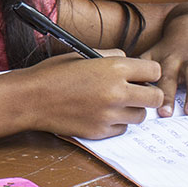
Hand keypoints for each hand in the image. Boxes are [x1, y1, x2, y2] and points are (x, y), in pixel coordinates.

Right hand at [24, 50, 163, 138]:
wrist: (31, 98)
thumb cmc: (54, 74)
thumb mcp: (84, 55)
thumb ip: (112, 56)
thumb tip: (130, 61)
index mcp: (114, 68)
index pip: (154, 71)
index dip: (148, 72)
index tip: (141, 75)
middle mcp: (116, 92)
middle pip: (155, 98)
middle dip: (149, 94)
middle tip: (136, 92)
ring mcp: (109, 114)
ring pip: (140, 116)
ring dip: (132, 109)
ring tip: (115, 102)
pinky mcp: (101, 131)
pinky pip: (122, 128)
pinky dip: (116, 122)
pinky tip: (101, 113)